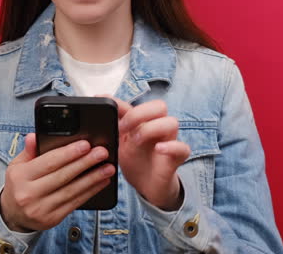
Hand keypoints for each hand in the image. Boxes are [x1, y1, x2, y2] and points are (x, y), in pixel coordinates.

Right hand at [0, 133, 115, 231]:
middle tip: (102, 153)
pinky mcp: (52, 219)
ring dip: (93, 179)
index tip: (86, 144)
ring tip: (108, 168)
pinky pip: (75, 203)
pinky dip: (90, 192)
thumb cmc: (19, 184)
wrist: (13, 215)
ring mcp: (41, 209)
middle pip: (63, 176)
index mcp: (20, 176)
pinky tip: (101, 182)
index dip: (69, 153)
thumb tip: (35, 136)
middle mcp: (29, 194)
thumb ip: (29, 150)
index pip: (49, 162)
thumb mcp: (18, 165)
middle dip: (85, 163)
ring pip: (72, 191)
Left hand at [100, 96, 190, 210]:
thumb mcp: (119, 141)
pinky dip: (171, 146)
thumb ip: (114, 122)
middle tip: (123, 128)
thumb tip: (100, 98)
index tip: (108, 109)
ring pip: (171, 122)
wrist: (146, 186)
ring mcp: (169, 141)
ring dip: (151, 129)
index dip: (122, 103)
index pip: (137, 104)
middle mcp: (158, 127)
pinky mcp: (177, 157)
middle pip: (159, 106)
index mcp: (144, 121)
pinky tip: (159, 149)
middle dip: (139, 114)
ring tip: (136, 141)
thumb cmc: (134, 159)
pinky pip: (182, 147)